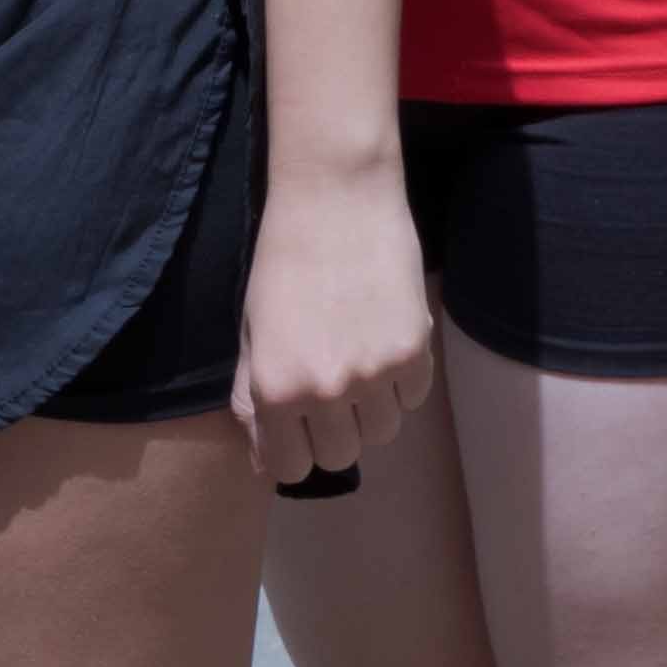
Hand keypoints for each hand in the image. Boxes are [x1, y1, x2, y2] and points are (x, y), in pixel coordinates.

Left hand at [231, 161, 435, 490]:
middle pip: (341, 456)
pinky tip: (385, 339)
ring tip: (360, 360)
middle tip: (331, 387)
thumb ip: (253, 399)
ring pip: (382, 432)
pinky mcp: (414, 351)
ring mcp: (374, 374)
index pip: (291, 469)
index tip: (299, 427)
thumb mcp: (252, 332)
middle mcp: (324, 392)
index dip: (294, 450)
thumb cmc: (282, 260)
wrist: (335, 197)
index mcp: (275, 389)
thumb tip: (263, 459)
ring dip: (371, 408)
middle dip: (333, 431)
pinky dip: (402, 381)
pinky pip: (413, 397)